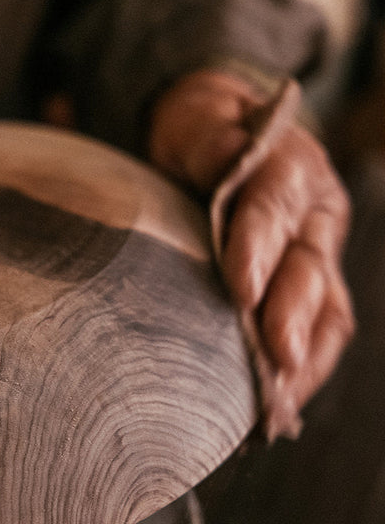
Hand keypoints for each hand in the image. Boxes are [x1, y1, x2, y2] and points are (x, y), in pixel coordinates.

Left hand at [148, 70, 353, 423]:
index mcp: (288, 167)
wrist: (221, 137)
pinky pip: (321, 328)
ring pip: (327, 308)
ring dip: (307, 355)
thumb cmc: (201, 135)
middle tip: (275, 357)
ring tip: (281, 399)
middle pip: (308, 268)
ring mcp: (316, 254)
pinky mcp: (309, 285)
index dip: (258, 250)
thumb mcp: (197, 123)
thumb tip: (226, 162)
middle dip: (292, 315)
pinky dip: (305, 366)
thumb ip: (210, 142)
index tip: (242, 291)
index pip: (272, 209)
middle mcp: (314, 215)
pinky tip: (280, 400)